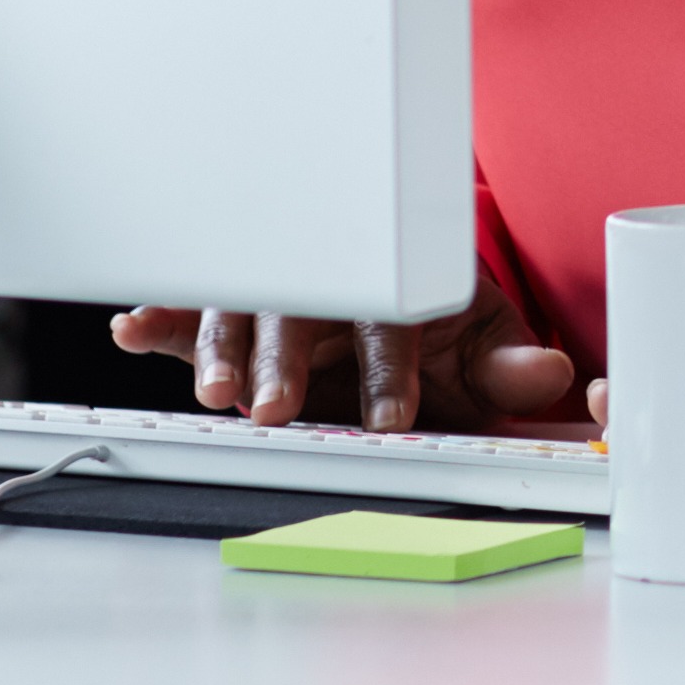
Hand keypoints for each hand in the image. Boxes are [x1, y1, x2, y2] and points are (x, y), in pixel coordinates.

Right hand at [108, 274, 583, 431]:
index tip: (391, 420)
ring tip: (215, 393)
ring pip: (241, 315)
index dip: (392, 376)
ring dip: (220, 352)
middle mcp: (328, 286)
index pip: (393, 331)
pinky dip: (159, 317)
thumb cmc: (432, 312)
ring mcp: (275, 292)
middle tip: (278, 409)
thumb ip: (509, 365)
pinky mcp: (232, 304)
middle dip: (289, 366)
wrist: (393, 264)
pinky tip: (131, 326)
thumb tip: (552, 377)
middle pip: (303, 320)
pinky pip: (190, 306)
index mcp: (394, 290)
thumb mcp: (480, 334)